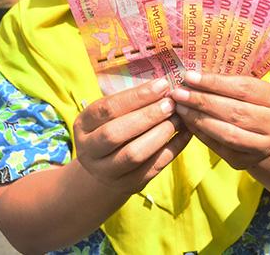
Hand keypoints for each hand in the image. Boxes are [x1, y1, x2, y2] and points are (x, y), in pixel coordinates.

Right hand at [73, 78, 191, 194]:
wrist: (106, 168)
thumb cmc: (114, 127)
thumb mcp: (112, 113)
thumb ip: (132, 101)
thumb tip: (165, 86)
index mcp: (83, 125)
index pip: (107, 109)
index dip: (136, 96)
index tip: (162, 85)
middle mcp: (89, 150)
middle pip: (116, 134)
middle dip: (147, 116)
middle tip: (171, 104)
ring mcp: (107, 171)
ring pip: (134, 154)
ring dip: (160, 134)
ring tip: (179, 118)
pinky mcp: (129, 184)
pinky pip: (153, 167)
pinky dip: (173, 148)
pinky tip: (186, 133)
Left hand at [172, 71, 269, 169]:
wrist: (264, 136)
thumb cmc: (251, 105)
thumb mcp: (247, 90)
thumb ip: (226, 83)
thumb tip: (192, 77)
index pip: (243, 88)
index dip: (215, 82)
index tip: (189, 77)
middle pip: (235, 111)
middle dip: (203, 101)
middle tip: (179, 93)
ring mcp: (263, 146)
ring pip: (227, 132)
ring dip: (199, 119)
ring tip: (181, 108)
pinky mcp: (246, 161)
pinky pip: (220, 148)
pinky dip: (201, 134)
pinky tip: (188, 123)